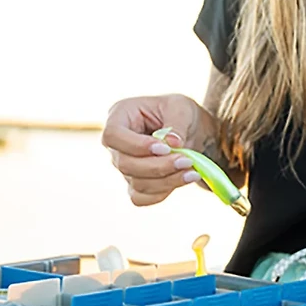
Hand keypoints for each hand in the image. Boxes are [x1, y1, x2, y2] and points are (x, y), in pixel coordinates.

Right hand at [101, 93, 215, 206]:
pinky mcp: (134, 183)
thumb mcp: (181, 108)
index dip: (136, 145)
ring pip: (136, 183)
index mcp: (120, 116)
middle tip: (187, 161)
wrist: (191, 129)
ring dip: (166, 180)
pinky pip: (141, 198)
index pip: (113, 135)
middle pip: (125, 164)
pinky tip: (183, 180)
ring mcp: (124, 165)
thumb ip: (176, 124)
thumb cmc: (180, 112)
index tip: (165, 148)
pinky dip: (162, 192)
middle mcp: (116, 144)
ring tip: (192, 171)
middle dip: (158, 166)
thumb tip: (173, 144)